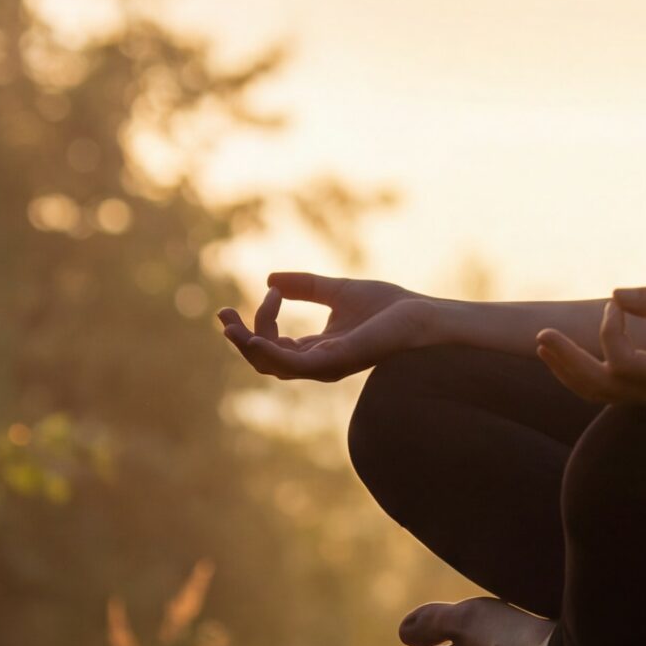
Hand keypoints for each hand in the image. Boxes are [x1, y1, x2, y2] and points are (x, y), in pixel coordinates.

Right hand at [217, 271, 428, 382]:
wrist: (422, 315)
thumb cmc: (389, 307)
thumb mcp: (337, 290)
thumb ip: (306, 286)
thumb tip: (270, 279)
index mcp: (317, 351)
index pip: (273, 344)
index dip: (260, 320)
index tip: (272, 288)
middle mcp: (317, 364)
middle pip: (263, 359)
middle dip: (239, 338)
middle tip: (223, 314)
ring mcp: (324, 366)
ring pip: (269, 365)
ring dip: (245, 343)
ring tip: (231, 323)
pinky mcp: (333, 362)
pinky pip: (290, 365)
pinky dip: (268, 351)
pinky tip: (255, 334)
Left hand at [536, 287, 645, 407]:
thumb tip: (613, 294)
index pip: (623, 363)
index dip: (610, 330)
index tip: (617, 304)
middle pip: (600, 385)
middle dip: (567, 359)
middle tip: (543, 334)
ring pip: (597, 393)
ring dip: (567, 368)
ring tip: (544, 344)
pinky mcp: (644, 394)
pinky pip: (604, 390)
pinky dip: (580, 373)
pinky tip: (563, 354)